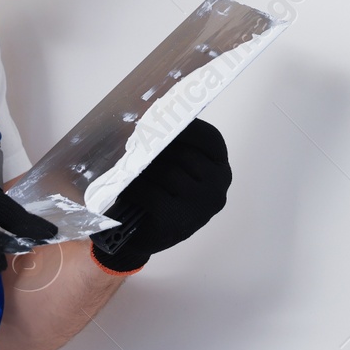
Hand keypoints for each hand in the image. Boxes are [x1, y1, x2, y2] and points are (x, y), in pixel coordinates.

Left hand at [92, 119, 230, 274]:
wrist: (139, 236)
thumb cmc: (157, 192)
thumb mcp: (171, 166)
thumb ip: (172, 145)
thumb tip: (152, 113)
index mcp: (221, 170)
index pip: (210, 139)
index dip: (187, 126)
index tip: (163, 118)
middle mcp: (218, 189)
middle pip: (184, 154)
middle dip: (157, 149)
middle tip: (136, 146)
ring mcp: (200, 208)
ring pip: (167, 172)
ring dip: (143, 169)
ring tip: (130, 170)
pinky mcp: (178, 223)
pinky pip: (152, 193)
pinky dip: (136, 189)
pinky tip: (128, 190)